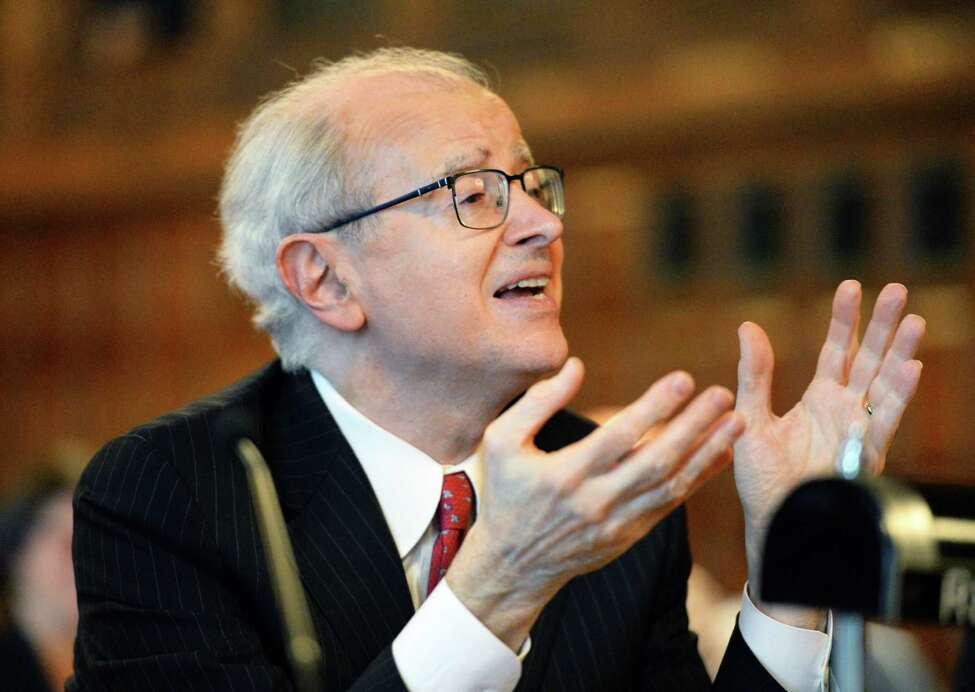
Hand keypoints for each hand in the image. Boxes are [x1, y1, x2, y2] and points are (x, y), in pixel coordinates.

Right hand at [448, 357, 745, 649]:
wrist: (512, 565)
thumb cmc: (505, 493)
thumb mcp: (500, 442)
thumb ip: (536, 402)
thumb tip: (576, 366)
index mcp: (564, 474)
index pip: (618, 437)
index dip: (653, 408)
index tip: (683, 379)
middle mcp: (595, 501)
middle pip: (655, 461)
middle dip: (693, 426)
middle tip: (723, 394)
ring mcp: (616, 522)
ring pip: (671, 485)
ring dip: (707, 452)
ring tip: (736, 420)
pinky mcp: (629, 535)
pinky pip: (671, 504)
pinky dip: (699, 478)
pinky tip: (720, 453)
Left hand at [733, 280, 924, 623]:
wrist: (773, 523)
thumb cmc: (761, 478)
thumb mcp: (751, 416)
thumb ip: (754, 374)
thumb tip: (748, 327)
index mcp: (818, 399)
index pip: (835, 350)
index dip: (845, 319)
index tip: (851, 286)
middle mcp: (843, 409)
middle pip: (868, 358)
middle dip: (882, 325)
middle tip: (896, 289)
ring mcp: (858, 429)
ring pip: (884, 383)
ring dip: (900, 352)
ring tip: (912, 319)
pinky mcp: (865, 452)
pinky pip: (885, 420)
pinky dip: (899, 394)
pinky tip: (911, 367)